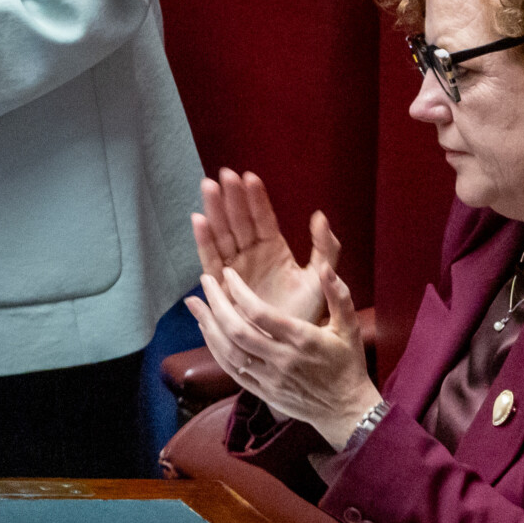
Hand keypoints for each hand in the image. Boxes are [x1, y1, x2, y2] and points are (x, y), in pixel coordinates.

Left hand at [187, 262, 378, 448]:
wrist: (346, 410)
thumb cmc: (347, 364)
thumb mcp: (348, 327)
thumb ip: (339, 296)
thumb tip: (326, 269)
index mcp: (302, 340)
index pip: (261, 314)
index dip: (239, 292)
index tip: (227, 273)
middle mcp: (282, 360)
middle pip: (238, 332)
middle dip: (216, 304)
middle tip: (204, 281)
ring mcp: (270, 379)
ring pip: (230, 353)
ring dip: (208, 327)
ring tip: (194, 304)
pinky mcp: (263, 392)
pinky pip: (232, 371)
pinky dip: (215, 350)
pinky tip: (206, 331)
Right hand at [193, 169, 341, 326]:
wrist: (291, 347)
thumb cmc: (307, 313)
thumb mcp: (320, 278)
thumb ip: (325, 247)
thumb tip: (320, 215)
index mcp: (274, 249)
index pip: (263, 218)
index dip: (256, 198)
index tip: (250, 177)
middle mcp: (251, 254)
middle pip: (238, 221)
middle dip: (231, 198)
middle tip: (224, 175)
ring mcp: (235, 268)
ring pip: (223, 235)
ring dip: (215, 211)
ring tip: (208, 187)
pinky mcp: (222, 286)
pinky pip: (211, 260)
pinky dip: (204, 241)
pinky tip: (198, 220)